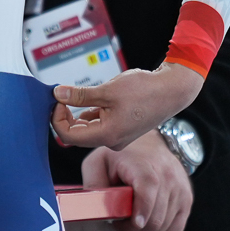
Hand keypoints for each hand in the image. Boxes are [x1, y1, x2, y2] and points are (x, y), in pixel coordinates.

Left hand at [50, 63, 202, 151]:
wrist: (172, 90)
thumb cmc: (145, 90)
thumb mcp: (107, 89)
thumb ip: (80, 94)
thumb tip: (58, 94)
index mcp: (107, 135)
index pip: (69, 135)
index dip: (57, 118)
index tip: (57, 100)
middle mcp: (112, 140)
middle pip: (77, 134)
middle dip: (65, 115)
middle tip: (62, 96)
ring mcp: (118, 135)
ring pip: (89, 127)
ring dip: (78, 112)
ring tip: (76, 94)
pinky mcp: (122, 127)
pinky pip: (100, 122)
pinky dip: (92, 111)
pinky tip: (93, 97)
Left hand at [82, 132, 192, 230]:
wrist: (150, 144)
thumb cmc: (121, 156)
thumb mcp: (98, 162)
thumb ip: (94, 184)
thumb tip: (97, 208)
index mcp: (142, 164)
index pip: (148, 188)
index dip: (143, 209)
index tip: (136, 223)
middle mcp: (167, 176)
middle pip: (155, 217)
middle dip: (132, 229)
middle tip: (119, 222)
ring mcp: (180, 188)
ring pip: (163, 228)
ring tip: (132, 219)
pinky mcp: (187, 199)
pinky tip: (147, 222)